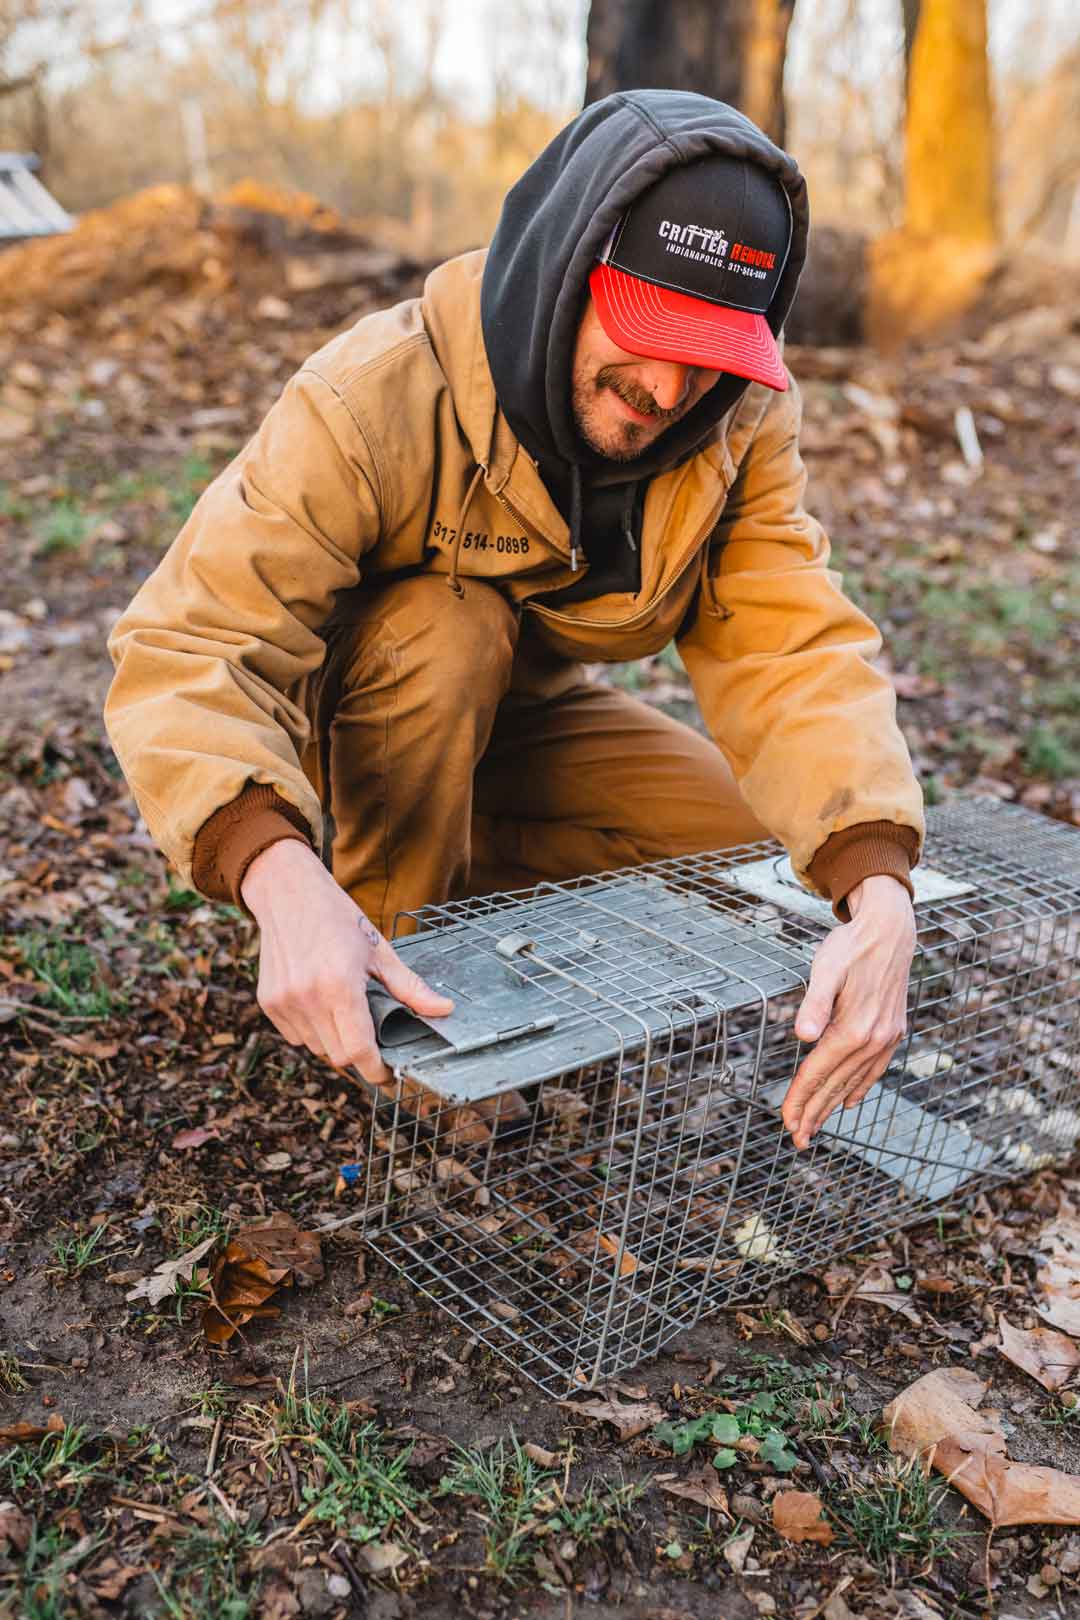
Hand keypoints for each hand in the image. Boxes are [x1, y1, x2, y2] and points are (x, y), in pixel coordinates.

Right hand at [241, 839, 452, 1089]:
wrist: (287, 892)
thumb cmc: (337, 917)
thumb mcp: (379, 950)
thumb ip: (410, 987)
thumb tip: (445, 1010)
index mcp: (340, 986)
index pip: (358, 1051)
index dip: (375, 1070)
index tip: (387, 1074)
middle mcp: (308, 998)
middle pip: (339, 1056)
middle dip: (359, 1052)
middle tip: (371, 1032)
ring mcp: (284, 1003)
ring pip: (317, 1049)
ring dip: (334, 1041)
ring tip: (344, 1009)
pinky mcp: (269, 1003)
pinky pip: (296, 1037)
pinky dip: (313, 1030)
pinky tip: (321, 1003)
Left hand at [780, 875, 914, 1150]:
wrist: (891, 929)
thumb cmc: (851, 946)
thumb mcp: (826, 968)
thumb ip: (814, 1004)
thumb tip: (802, 1037)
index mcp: (852, 1029)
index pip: (818, 1072)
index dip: (799, 1099)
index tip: (785, 1121)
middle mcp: (873, 1040)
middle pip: (835, 1085)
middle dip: (813, 1113)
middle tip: (796, 1139)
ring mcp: (886, 1038)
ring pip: (854, 1082)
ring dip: (833, 1107)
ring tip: (816, 1127)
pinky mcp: (893, 1031)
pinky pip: (874, 1070)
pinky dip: (860, 1089)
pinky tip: (850, 1102)